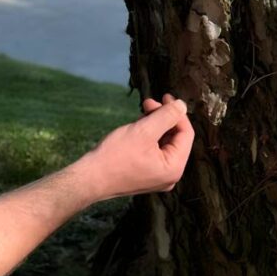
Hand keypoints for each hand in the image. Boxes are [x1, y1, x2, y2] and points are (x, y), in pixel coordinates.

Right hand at [76, 93, 193, 200]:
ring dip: (155, 126)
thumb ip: (166, 116)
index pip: (186, 134)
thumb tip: (182, 105)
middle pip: (175, 139)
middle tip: (147, 103)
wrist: (89, 178)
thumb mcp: (144, 131)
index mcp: (174, 168)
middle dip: (164, 118)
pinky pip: (154, 152)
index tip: (165, 97)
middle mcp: (170, 176)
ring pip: (164, 144)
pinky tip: (137, 127)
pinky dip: (148, 137)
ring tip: (140, 115)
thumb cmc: (115, 155)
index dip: (177, 113)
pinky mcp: (146, 175)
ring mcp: (157, 177)